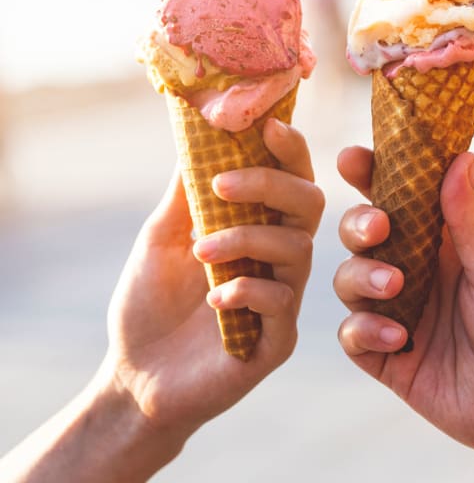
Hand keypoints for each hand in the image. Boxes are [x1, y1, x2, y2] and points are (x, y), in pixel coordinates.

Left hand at [105, 118, 323, 440]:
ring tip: (200, 253)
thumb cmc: (150, 303)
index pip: (292, 178)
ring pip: (297, 247)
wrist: (135, 376)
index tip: (269, 125)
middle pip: (309, 202)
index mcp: (260, 226)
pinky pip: (283, 301)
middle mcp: (281, 256)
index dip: (290, 149)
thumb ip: (186, 192)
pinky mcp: (278, 340)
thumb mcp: (162, 236)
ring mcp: (284, 297)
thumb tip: (197, 132)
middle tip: (221, 184)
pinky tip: (214, 300)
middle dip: (270, 184)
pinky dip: (247, 289)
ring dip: (246, 238)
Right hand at [333, 146, 473, 474]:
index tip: (353, 159)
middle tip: (378, 228)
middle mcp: (419, 274)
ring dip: (362, 277)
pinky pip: (355, 338)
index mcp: (447, 243)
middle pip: (364, 236)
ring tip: (395, 287)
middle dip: (359, 225)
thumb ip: (473, 220)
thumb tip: (462, 156)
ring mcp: (404, 317)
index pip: (402, 199)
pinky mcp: (395, 362)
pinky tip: (399, 338)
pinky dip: (365, 331)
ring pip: (351, 281)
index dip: (373, 176)